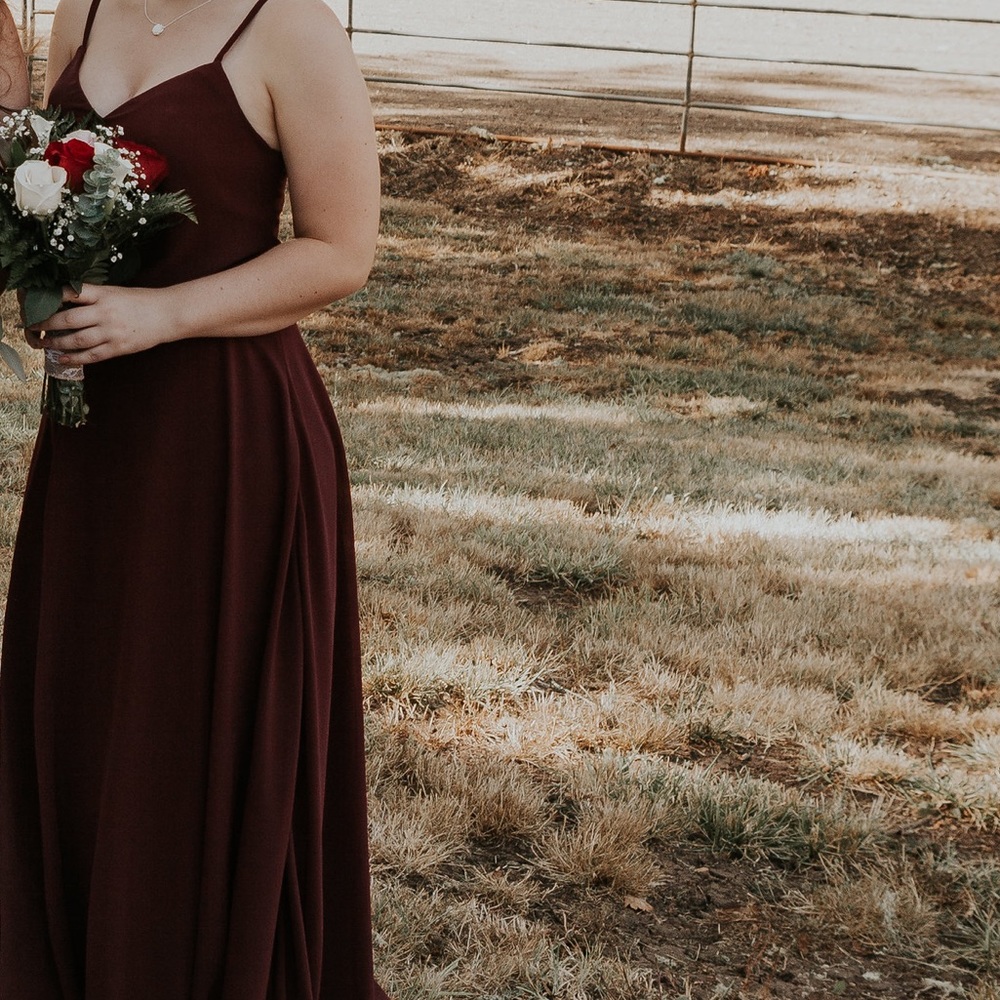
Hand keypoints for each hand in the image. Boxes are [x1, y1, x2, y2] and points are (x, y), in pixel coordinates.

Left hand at [23, 284, 175, 363]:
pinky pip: (92, 355)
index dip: (50, 298)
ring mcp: (112, 332)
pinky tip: (62, 358)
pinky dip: (75, 358)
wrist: (168, 314)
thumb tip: (66, 304)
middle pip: (67, 320)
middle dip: (45, 324)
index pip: (70, 293)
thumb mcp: (115, 292)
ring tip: (42, 343)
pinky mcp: (119, 347)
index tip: (36, 302)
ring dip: (55, 343)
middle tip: (30, 327)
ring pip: (76, 340)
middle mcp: (105, 312)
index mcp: (104, 294)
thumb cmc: (141, 301)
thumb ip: (93, 298)